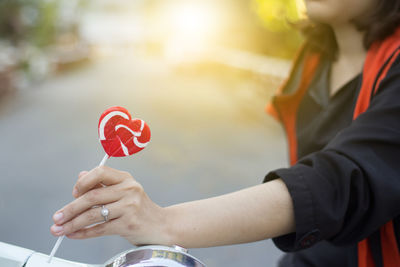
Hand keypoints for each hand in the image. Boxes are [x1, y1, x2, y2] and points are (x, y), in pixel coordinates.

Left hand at [50, 166, 170, 245]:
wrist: (161, 225)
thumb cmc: (139, 209)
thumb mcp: (124, 191)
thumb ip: (103, 184)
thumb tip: (80, 177)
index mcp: (125, 178)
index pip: (100, 172)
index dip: (83, 182)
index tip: (73, 193)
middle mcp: (129, 189)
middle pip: (92, 197)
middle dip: (70, 209)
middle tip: (57, 218)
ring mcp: (130, 206)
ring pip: (93, 215)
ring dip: (72, 223)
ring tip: (60, 229)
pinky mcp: (129, 223)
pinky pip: (100, 229)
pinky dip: (83, 233)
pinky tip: (74, 235)